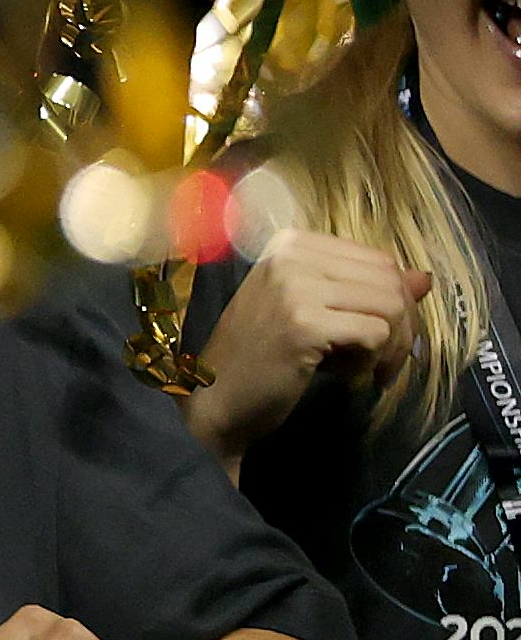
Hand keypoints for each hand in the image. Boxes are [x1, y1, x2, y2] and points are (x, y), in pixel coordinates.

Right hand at [191, 226, 426, 459]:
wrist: (215, 396)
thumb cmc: (262, 354)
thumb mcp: (314, 310)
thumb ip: (365, 290)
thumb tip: (424, 278)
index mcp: (291, 243)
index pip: (378, 260)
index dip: (395, 301)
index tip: (380, 337)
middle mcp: (291, 254)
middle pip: (390, 280)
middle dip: (402, 326)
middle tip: (381, 361)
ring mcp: (294, 286)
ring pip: (390, 305)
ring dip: (390, 347)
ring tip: (361, 368)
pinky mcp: (304, 323)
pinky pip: (377, 334)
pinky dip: (373, 361)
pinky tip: (345, 374)